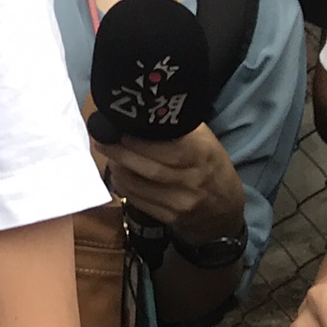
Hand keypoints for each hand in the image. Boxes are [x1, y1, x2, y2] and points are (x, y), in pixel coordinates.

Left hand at [95, 123, 246, 239]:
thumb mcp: (204, 140)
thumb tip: (142, 108)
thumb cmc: (209, 165)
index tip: (118, 128)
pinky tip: (118, 173)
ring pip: (139, 185)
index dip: (139, 141)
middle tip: (102, 138)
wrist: (225, 209)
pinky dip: (123, 186)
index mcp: (202, 154)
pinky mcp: (170, 218)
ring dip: (117, 168)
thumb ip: (177, 126)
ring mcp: (181, 202)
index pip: (169, 148)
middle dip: (120, 152)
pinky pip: (138, 201)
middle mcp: (193, 180)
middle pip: (149, 168)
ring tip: (108, 153)